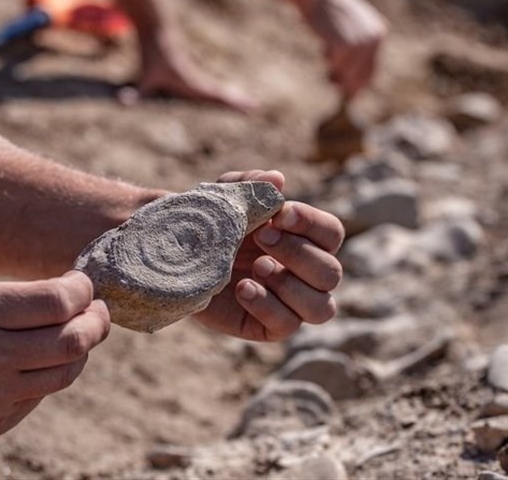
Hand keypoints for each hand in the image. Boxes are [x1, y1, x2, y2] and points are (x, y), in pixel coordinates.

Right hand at [0, 271, 108, 475]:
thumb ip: (11, 305)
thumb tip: (71, 297)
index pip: (58, 300)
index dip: (83, 290)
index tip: (84, 285)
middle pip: (73, 338)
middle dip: (97, 320)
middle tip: (98, 310)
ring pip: (67, 369)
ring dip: (84, 349)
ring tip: (83, 334)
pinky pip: (43, 393)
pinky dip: (56, 373)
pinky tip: (50, 361)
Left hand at [124, 30, 259, 113]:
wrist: (156, 32)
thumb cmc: (151, 56)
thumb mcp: (145, 77)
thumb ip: (137, 92)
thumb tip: (124, 102)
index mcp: (192, 83)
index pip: (217, 96)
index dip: (232, 103)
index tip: (248, 106)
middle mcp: (197, 80)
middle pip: (223, 93)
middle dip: (239, 100)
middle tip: (256, 107)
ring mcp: (196, 77)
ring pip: (219, 89)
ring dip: (233, 95)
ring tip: (248, 102)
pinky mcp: (191, 74)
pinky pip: (211, 86)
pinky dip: (222, 91)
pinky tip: (226, 92)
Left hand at [194, 170, 343, 340]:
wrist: (175, 259)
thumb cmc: (208, 226)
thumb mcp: (224, 198)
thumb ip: (250, 185)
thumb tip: (277, 179)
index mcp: (302, 240)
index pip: (332, 234)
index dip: (312, 224)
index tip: (279, 215)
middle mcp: (303, 275)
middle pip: (331, 273)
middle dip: (298, 253)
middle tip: (260, 237)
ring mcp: (288, 304)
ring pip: (322, 308)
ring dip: (291, 285)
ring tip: (256, 267)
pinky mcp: (266, 327)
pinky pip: (287, 325)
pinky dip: (268, 306)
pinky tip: (242, 288)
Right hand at [302, 0, 386, 97]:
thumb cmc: (328, 11)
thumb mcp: (349, 27)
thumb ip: (355, 49)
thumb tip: (350, 80)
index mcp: (379, 33)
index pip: (372, 68)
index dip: (361, 83)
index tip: (351, 95)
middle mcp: (374, 39)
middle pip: (362, 75)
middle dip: (348, 83)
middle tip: (332, 82)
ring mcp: (361, 42)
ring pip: (346, 72)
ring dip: (334, 68)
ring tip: (325, 49)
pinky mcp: (346, 45)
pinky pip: (335, 64)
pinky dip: (327, 58)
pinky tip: (324, 42)